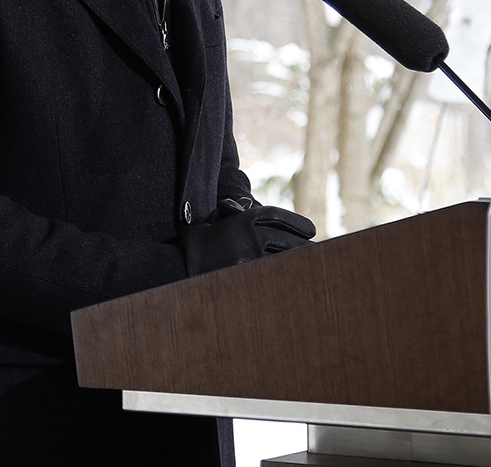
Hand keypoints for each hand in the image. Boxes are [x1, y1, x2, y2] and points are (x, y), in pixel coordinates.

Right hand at [179, 199, 316, 275]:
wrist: (172, 265)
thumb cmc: (192, 244)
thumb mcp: (212, 222)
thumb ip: (231, 213)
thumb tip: (241, 206)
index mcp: (242, 218)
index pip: (276, 217)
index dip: (297, 223)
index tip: (311, 231)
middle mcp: (249, 235)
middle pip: (287, 239)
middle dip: (304, 246)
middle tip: (319, 252)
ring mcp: (250, 258)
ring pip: (285, 258)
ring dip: (301, 263)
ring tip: (315, 269)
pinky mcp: (247, 277)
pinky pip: (274, 276)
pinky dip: (287, 279)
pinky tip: (298, 284)